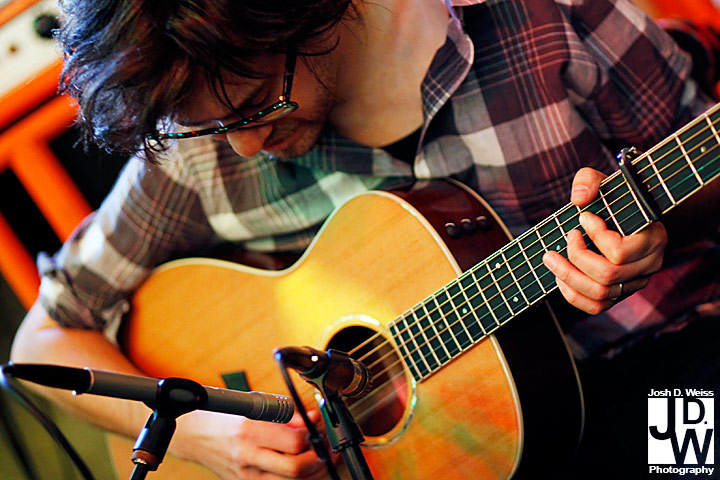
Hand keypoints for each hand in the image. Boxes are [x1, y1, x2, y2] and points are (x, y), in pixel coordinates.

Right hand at [173, 409, 333, 478]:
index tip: (318, 428)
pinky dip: (294, 479)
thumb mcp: (252, 405)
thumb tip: (311, 418)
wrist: (191, 435)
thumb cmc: (220, 416)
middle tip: (327, 449)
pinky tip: (302, 469)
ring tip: (320, 459)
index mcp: (249, 431)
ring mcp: (246, 475)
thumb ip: (285, 413)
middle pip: (295, 469)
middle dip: (318, 460)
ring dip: (311, 472)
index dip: (312, 436)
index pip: (293, 442)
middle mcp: (248, 456)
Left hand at [542, 167, 667, 313]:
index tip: (583, 217)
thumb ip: (589, 180)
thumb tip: (580, 199)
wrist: (624, 216)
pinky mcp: (620, 294)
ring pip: (600, 293)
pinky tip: (559, 278)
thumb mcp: (603, 181)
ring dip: (568, 276)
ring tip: (550, 258)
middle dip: (576, 256)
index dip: (595, 236)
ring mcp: (635, 282)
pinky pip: (596, 307)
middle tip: (565, 237)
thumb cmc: (614, 199)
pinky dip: (573, 295)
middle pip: (607, 274)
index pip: (619, 251)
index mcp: (653, 238)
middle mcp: (649, 265)